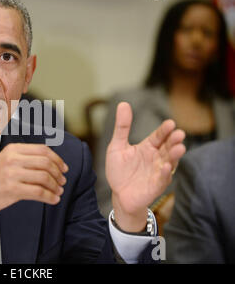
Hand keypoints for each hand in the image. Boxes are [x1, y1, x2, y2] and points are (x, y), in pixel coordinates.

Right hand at [0, 143, 68, 239]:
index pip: (43, 150)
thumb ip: (25, 158)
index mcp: (13, 149)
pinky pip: (38, 192)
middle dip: (58, 173)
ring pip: (44, 177)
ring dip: (55, 186)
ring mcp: (11, 174)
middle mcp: (12, 159)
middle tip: (62, 181)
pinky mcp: (11, 189)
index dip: (57, 159)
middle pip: (46, 163)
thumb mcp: (6, 161)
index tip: (64, 168)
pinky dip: (49, 196)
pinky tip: (53, 199)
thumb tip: (52, 163)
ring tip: (58, 191)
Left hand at [106, 102, 185, 231]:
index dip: (164, 130)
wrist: (118, 194)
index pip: (159, 136)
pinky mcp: (156, 186)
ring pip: (170, 162)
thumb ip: (122, 127)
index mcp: (148, 147)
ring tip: (179, 148)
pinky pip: (162, 179)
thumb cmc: (119, 170)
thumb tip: (123, 103)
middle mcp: (156, 158)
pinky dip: (165, 173)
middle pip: (168, 147)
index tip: (170, 123)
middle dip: (174, 141)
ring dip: (175, 155)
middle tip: (180, 133)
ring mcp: (158, 172)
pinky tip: (166, 166)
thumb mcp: (117, 146)